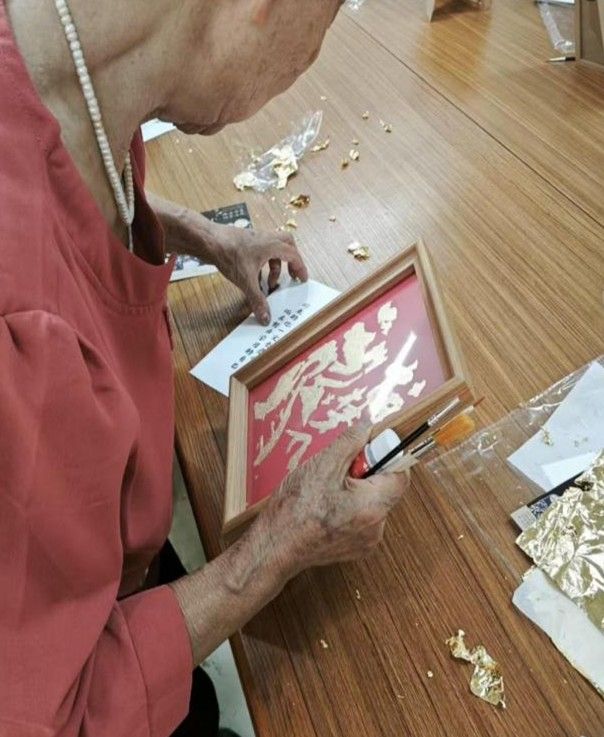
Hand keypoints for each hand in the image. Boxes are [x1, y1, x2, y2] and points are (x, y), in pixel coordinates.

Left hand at [208, 224, 307, 324]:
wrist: (208, 240)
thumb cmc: (228, 254)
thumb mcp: (246, 281)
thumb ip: (257, 300)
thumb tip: (266, 317)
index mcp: (272, 245)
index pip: (293, 255)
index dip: (300, 268)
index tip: (302, 279)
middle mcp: (266, 238)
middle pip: (287, 245)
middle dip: (291, 261)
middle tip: (291, 275)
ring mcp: (255, 238)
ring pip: (273, 248)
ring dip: (275, 265)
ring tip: (269, 283)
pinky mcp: (245, 240)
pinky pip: (261, 250)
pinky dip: (263, 263)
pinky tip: (255, 277)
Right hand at [263, 423, 408, 574]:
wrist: (274, 546)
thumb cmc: (294, 509)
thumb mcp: (322, 464)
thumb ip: (351, 442)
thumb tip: (368, 429)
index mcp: (373, 506)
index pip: (401, 474)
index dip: (386, 457)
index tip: (367, 451)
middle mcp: (377, 527)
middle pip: (385, 488)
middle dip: (365, 474)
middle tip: (338, 472)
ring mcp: (367, 541)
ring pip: (372, 503)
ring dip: (356, 491)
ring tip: (327, 492)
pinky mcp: (357, 548)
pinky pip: (363, 519)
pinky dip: (350, 508)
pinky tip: (326, 508)